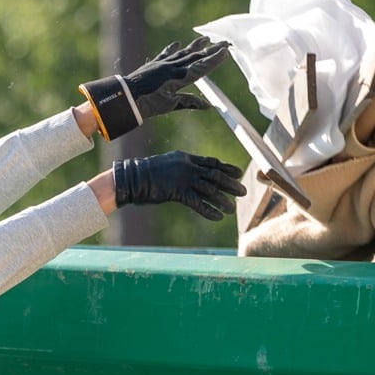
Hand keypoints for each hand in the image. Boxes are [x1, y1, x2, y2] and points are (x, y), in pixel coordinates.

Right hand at [113, 151, 245, 220]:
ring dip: (223, 200)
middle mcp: (188, 166)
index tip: (238, 173)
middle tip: (242, 192)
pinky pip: (198, 203)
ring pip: (210, 190)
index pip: (212, 162)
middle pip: (215, 175)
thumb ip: (182, 168)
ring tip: (232, 208)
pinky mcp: (178, 192)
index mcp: (186, 158)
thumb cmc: (147, 173)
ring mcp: (183, 178)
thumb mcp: (168, 165)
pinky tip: (218, 217)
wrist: (132, 178)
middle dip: (230, 184)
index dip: (227, 168)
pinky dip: (209, 210)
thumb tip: (193, 173)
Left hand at [126, 36, 228, 118]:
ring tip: (206, 39)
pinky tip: (177, 43)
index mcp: (179, 77)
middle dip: (211, 50)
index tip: (226, 52)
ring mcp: (162, 64)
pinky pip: (165, 54)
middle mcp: (172, 67)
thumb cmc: (147, 104)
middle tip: (224, 43)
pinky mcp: (153, 65)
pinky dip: (173, 49)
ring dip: (195, 46)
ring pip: (183, 53)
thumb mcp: (170, 105)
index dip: (214, 60)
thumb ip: (189, 102)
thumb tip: (208, 106)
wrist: (125, 97)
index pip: (201, 67)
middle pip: (195, 56)